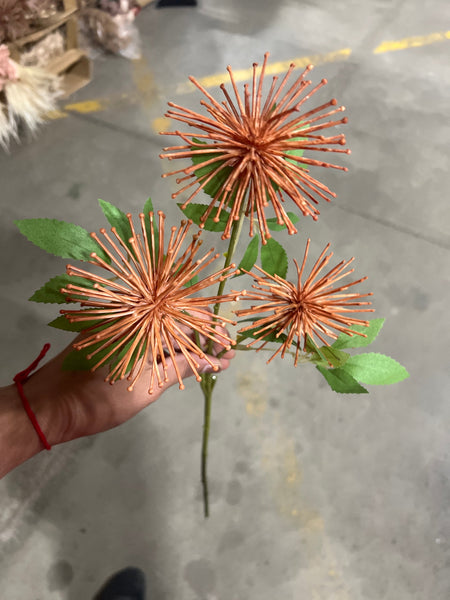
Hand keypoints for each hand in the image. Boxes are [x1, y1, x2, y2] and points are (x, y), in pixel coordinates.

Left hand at [21, 324, 234, 445]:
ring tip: (212, 361)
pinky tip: (186, 360)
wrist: (49, 406)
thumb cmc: (98, 397)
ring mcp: (121, 324)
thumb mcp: (147, 383)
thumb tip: (217, 361)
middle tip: (224, 357)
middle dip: (203, 336)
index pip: (185, 311)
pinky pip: (149, 334)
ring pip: (164, 326)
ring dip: (188, 342)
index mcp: (139, 317)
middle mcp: (131, 312)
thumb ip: (183, 366)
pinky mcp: (114, 335)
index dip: (211, 328)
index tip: (228, 347)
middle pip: (176, 316)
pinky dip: (168, 346)